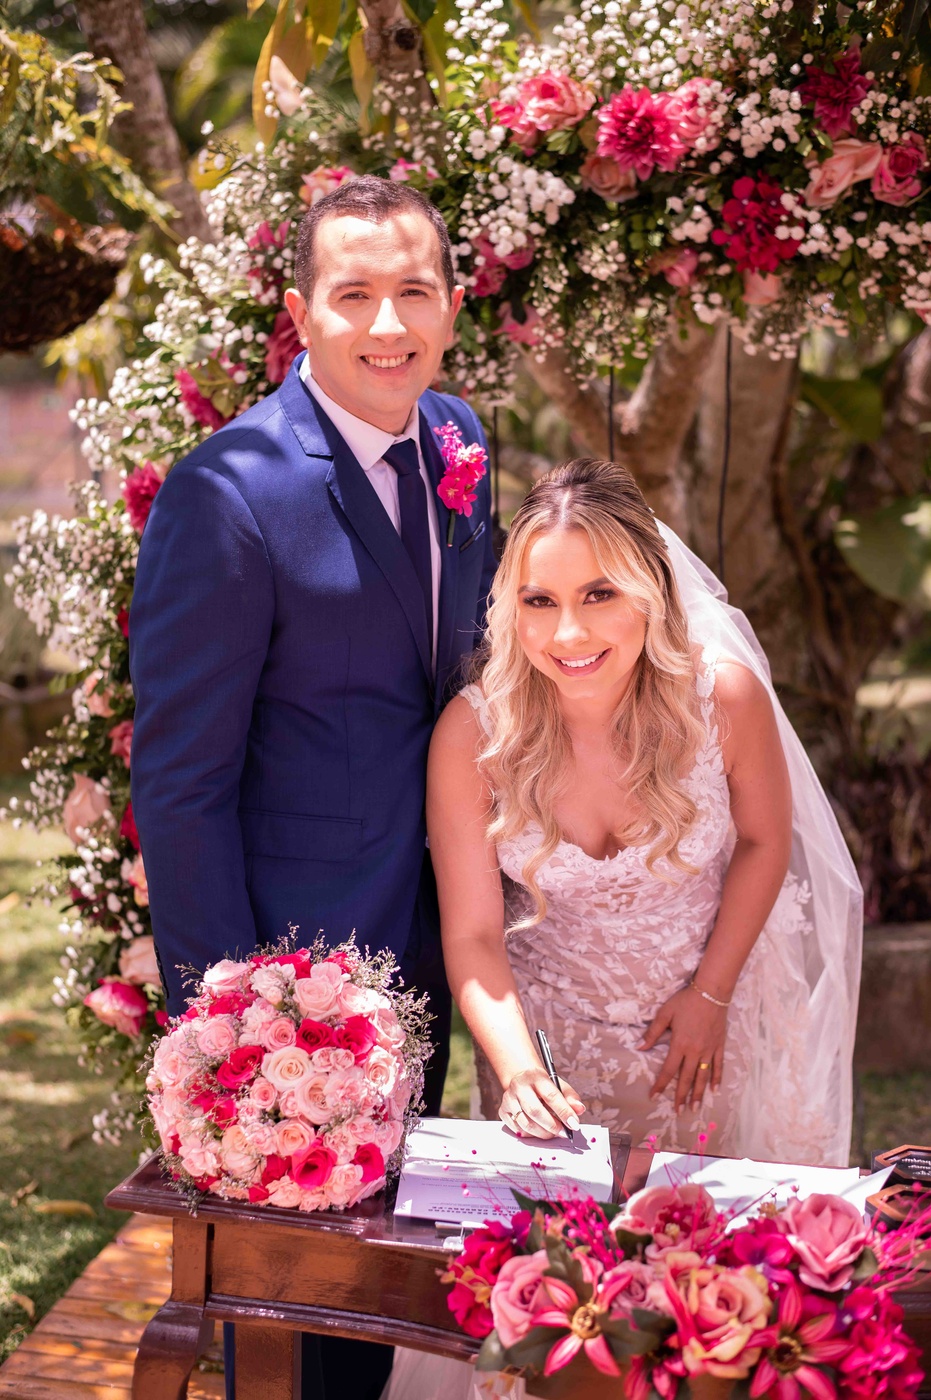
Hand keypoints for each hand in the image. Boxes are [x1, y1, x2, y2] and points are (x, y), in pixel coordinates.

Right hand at [499, 1068, 584, 1139]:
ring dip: (543, 1133)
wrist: (521, 1079)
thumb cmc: (543, 1085)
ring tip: (553, 1133)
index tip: (574, 1125)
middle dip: (553, 1126)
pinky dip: (531, 1135)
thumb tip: (579, 1110)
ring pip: (526, 1123)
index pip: (551, 1095)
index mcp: (536, 1076)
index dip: (564, 1112)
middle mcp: (519, 1086)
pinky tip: (539, 1130)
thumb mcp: (559, 1085)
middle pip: (535, 1111)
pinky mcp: (503, 1111)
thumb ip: (571, 1098)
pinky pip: (518, 1130)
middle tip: (564, 1132)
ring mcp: (508, 1099)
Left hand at [640, 988, 727, 1112]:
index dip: (661, 1085)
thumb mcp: (665, 1013)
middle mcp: (695, 1051)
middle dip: (681, 1097)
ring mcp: (709, 1050)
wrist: (712, 992)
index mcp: (680, 1044)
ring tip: (695, 1108)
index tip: (654, 1097)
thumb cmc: (686, 1001)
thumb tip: (640, 1046)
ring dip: (698, 1094)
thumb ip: (653, 1032)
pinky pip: (718, 1066)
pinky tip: (714, 1090)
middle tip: (679, 1112)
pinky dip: (716, 1079)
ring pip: (703, 1077)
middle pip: (686, 1078)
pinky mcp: (719, 1046)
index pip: (668, 1070)